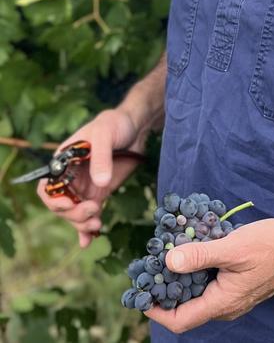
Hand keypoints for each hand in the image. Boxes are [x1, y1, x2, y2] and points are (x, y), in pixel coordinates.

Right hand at [36, 108, 143, 247]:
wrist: (135, 129)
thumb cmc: (114, 124)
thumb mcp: (105, 134)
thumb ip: (101, 157)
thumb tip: (100, 183)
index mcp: (63, 162)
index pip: (47, 186)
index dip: (53, 199)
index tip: (67, 204)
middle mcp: (70, 177)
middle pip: (60, 205)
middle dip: (73, 213)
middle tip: (94, 210)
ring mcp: (84, 187)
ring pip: (74, 213)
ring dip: (81, 223)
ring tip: (97, 224)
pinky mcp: (98, 194)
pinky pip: (88, 215)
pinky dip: (87, 230)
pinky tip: (89, 240)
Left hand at [145, 215, 273, 332]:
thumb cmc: (271, 246)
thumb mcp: (234, 247)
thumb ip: (201, 255)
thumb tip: (169, 261)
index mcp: (223, 303)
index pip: (180, 320)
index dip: (156, 310)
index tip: (140, 292)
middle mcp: (226, 306)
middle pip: (187, 308)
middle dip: (166, 290)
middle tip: (151, 267)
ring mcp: (233, 296)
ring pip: (199, 295)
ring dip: (183, 278)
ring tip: (169, 254)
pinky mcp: (238, 284)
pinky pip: (211, 284)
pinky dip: (198, 271)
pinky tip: (195, 249)